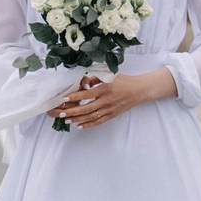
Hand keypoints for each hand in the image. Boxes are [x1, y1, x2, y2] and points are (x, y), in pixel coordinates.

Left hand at [49, 68, 177, 128]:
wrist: (140, 90)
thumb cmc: (124, 80)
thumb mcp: (110, 74)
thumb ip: (96, 78)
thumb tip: (83, 82)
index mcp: (105, 88)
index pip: (86, 95)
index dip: (74, 97)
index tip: (63, 98)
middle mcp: (106, 100)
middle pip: (86, 108)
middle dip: (72, 111)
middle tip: (60, 113)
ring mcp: (109, 109)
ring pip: (91, 117)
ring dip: (77, 119)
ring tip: (67, 120)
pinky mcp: (112, 115)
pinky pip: (98, 122)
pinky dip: (88, 125)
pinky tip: (79, 126)